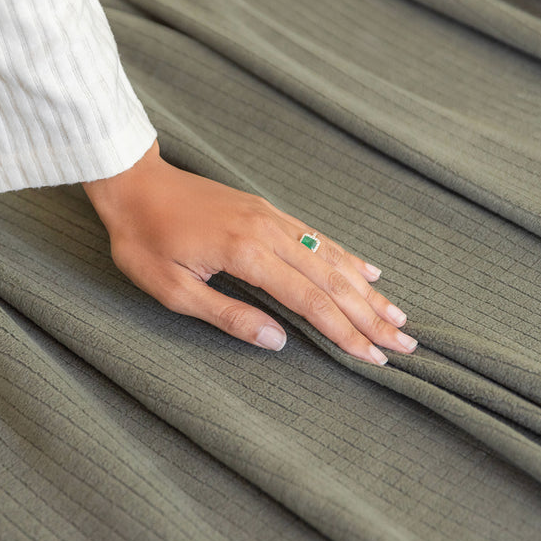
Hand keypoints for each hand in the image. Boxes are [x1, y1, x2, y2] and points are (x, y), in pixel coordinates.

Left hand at [83, 141, 416, 364]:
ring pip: (330, 257)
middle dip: (370, 314)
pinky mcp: (266, 211)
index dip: (345, 331)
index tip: (376, 356)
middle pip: (330, 280)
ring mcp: (271, 218)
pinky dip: (345, 255)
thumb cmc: (144, 240)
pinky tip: (366, 269)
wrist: (134, 183)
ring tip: (397, 312)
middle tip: (405, 341)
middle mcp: (268, 233)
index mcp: (246, 254)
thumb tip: (278, 342)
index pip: (309, 300)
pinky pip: (315, 235)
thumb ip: (227, 315)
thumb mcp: (172, 289)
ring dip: (366, 288)